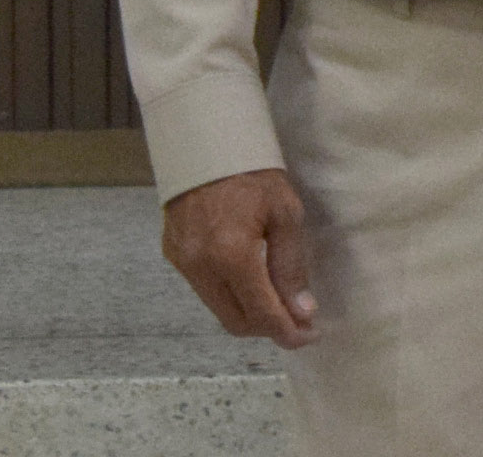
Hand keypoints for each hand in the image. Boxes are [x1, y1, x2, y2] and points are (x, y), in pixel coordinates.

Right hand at [163, 168, 319, 346]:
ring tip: (279, 303)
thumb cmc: (254, 173)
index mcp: (231, 256)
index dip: (286, 331)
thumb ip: (291, 265)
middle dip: (267, 328)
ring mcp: (182, 263)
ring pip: (218, 308)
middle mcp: (200, 267)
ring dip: (248, 313)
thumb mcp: (286, 213)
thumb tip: (302, 310)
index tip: (309, 336)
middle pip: (234, 321)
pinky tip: (252, 283)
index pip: (260, 312)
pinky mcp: (174, 256)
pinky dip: (230, 295)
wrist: (205, 146)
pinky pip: (205, 290)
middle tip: (298, 323)